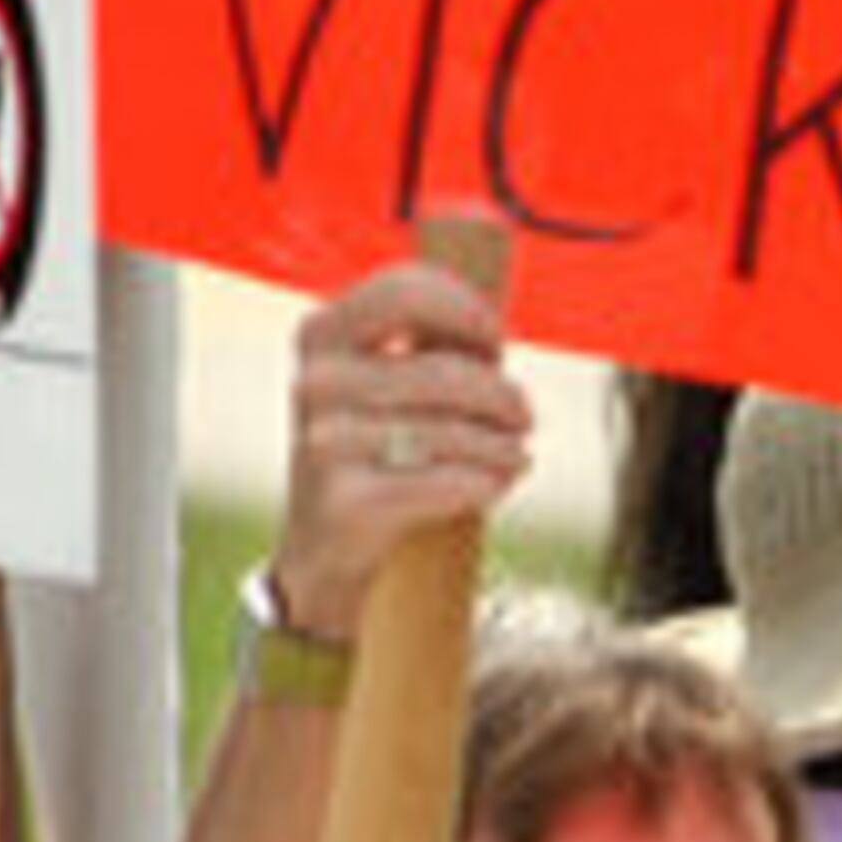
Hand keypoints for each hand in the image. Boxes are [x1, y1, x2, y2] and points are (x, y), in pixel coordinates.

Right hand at [270, 255, 534, 642]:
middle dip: (503, 396)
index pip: (403, 293)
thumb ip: (431, 347)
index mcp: (322, 335)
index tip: (497, 340)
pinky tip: (496, 484)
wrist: (327, 548)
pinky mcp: (348, 502)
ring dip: (504, 448)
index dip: (465, 311)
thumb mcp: (388, 386)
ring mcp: (325, 443)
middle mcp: (315, 383)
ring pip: (452, 432)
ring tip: (518, 457)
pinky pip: (448, 482)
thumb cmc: (379, 452)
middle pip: (443, 372)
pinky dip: (486, 483)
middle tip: (525, 416)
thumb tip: (491, 332)